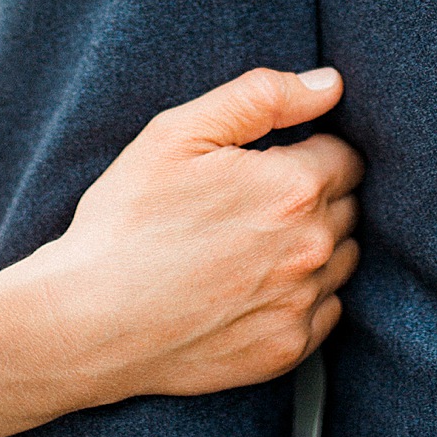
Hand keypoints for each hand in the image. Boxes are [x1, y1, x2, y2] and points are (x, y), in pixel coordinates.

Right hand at [49, 67, 363, 404]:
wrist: (88, 321)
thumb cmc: (127, 219)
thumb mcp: (178, 133)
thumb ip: (262, 96)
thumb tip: (330, 85)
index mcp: (293, 187)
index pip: (345, 156)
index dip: (308, 151)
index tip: (268, 162)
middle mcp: (311, 248)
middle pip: (348, 206)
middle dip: (314, 195)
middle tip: (251, 202)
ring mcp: (301, 304)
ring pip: (342, 259)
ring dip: (314, 245)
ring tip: (251, 243)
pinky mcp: (287, 351)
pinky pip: (326, 310)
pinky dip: (303, 295)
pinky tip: (253, 286)